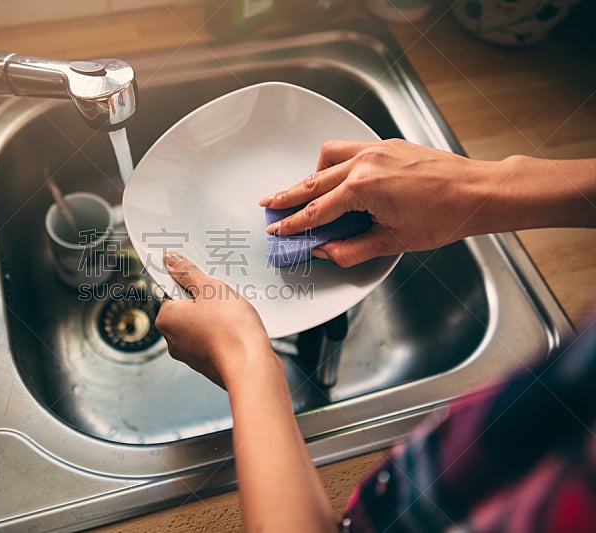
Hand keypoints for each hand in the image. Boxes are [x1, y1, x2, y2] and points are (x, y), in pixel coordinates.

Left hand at [154, 252, 275, 389]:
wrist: (251, 367)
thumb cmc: (229, 330)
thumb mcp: (209, 289)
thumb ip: (187, 273)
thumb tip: (170, 260)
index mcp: (166, 319)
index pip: (171, 292)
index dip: (189, 283)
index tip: (204, 281)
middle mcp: (173, 340)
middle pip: (186, 309)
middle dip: (205, 300)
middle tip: (222, 296)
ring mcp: (191, 355)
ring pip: (201, 325)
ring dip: (216, 317)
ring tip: (232, 314)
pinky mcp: (208, 364)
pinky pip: (213, 340)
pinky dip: (223, 333)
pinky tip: (237, 329)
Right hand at [260, 139, 491, 266]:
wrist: (477, 192)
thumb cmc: (444, 215)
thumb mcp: (392, 242)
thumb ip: (350, 249)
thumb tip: (325, 251)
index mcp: (363, 187)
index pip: (315, 211)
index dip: (292, 224)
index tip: (278, 230)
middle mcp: (365, 162)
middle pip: (312, 181)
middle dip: (288, 195)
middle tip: (269, 204)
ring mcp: (376, 149)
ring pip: (327, 157)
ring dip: (311, 175)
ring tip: (303, 192)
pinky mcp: (386, 145)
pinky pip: (348, 148)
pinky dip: (334, 161)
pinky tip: (335, 175)